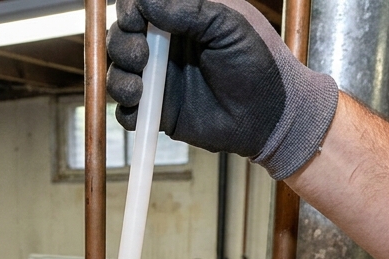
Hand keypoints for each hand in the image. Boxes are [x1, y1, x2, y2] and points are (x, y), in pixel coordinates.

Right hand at [105, 0, 337, 178]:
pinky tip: (141, 106)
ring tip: (138, 86)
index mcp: (182, 18)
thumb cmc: (259, 64)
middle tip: (140, 55)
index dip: (130, 9)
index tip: (135, 18)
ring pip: (118, 71)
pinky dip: (127, 108)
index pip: (140, 5)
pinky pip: (127, 110)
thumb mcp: (229, 25)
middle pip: (121, 36)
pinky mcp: (158, 111)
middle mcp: (166, 46)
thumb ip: (189, 9)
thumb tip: (145, 0)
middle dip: (121, 43)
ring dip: (119, 76)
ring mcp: (160, 79)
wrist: (271, 117)